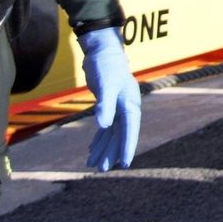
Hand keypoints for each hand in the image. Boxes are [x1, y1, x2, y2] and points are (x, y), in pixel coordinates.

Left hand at [76, 27, 139, 170]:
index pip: (130, 129)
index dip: (128, 147)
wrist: (102, 51)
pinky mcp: (108, 106)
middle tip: (101, 169)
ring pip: (112, 133)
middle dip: (112, 152)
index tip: (125, 163)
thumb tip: (104, 127)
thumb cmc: (106, 66)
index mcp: (130, 103)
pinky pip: (106, 127)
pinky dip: (99, 138)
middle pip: (120, 134)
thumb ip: (105, 105)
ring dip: (103, 148)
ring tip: (92, 165)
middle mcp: (126, 107)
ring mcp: (118, 107)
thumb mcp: (104, 84)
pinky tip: (92, 149)